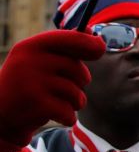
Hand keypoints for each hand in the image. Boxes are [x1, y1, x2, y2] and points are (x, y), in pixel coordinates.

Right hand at [0, 30, 105, 151]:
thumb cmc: (26, 84)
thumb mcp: (36, 60)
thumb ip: (62, 48)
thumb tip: (93, 34)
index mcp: (30, 46)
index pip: (70, 38)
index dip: (90, 43)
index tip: (100, 47)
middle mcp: (30, 62)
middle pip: (78, 70)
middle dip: (80, 81)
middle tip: (65, 87)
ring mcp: (33, 83)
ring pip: (77, 94)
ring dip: (74, 102)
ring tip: (57, 102)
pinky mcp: (38, 105)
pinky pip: (70, 112)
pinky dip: (67, 117)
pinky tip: (52, 115)